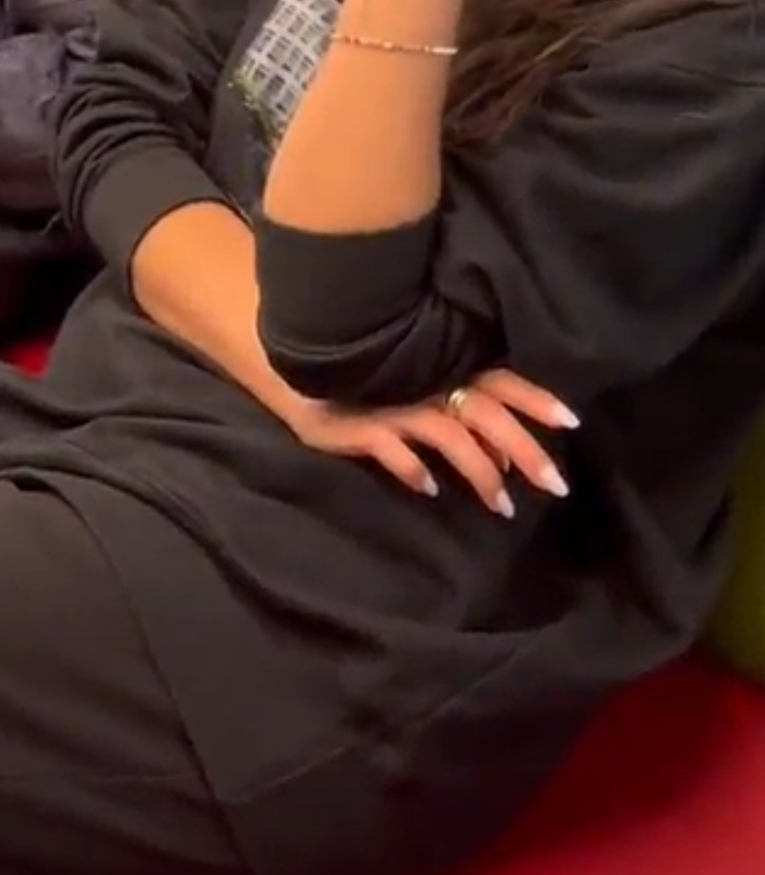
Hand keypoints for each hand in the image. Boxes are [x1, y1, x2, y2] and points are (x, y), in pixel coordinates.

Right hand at [290, 369, 574, 516]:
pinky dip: (412, 468)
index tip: (572, 422)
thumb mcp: (424, 387)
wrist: (302, 370)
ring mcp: (395, 403)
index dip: (534, 397)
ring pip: (449, 436)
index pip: (500, 379)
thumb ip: (465, 414)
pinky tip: (428, 487)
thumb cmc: (375, 381)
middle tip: (557, 486)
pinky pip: (390, 446)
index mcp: (447, 367)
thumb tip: (507, 455)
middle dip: (524, 450)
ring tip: (502, 507)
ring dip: (479, 471)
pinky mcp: (360, 423)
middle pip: (486, 414)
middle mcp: (428, 382)